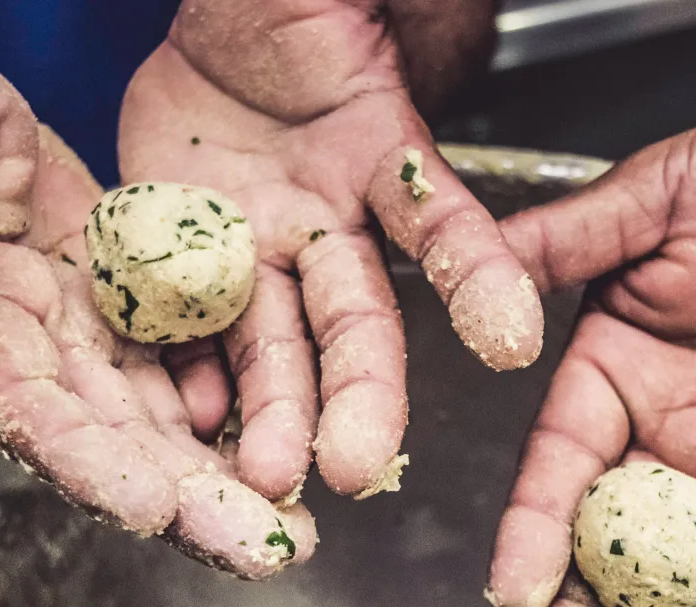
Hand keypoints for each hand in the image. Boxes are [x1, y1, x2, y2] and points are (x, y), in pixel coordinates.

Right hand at [0, 34, 315, 577]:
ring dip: (222, 490)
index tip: (149, 506)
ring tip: (292, 534)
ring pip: (160, 433)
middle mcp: (44, 352)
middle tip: (264, 551)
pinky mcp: (136, 327)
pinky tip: (285, 470)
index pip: (29, 402)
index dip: (85, 459)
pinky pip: (187, 385)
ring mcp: (94, 347)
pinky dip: (232, 429)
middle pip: (112, 446)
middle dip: (186, 505)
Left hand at [119, 0, 541, 501]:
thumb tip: (461, 126)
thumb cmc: (315, 15)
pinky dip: (188, 372)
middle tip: (354, 467)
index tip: (510, 342)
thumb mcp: (363, 37)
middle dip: (360, 398)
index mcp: (392, 173)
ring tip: (268, 473)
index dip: (480, 281)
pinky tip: (190, 416)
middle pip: (354, 324)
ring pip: (275, 343)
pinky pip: (185, 322)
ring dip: (274, 412)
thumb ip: (413, 74)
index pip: (446, 231)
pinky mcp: (186, 256)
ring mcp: (256, 252)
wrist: (231, 20)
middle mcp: (329, 231)